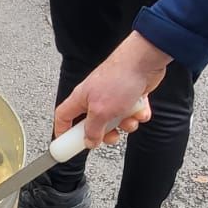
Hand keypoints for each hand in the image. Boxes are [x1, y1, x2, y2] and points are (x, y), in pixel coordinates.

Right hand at [54, 33, 170, 145]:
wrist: (144, 61)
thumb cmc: (119, 78)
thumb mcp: (101, 112)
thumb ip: (93, 130)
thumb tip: (89, 141)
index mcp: (81, 98)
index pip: (63, 116)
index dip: (62, 131)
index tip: (66, 145)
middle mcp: (95, 97)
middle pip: (93, 124)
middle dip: (104, 134)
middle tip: (111, 136)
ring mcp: (114, 96)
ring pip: (116, 121)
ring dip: (125, 124)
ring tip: (129, 118)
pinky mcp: (131, 95)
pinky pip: (132, 113)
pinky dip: (137, 114)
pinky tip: (140, 109)